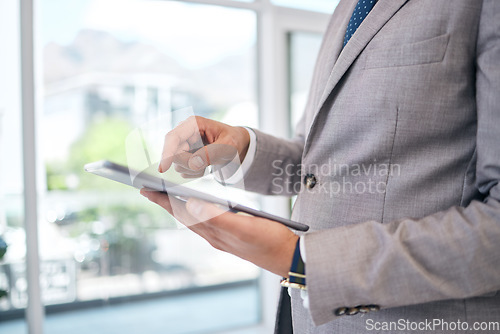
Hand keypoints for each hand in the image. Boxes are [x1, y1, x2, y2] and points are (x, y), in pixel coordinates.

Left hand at [140, 189, 297, 277]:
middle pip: (184, 216)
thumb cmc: (269, 241)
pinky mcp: (233, 234)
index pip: (183, 213)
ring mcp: (223, 236)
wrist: (289, 257)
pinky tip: (198, 207)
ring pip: (194, 219)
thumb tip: (190, 204)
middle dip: (166, 202)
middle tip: (149, 189)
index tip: (146, 189)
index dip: (164, 201)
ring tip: (167, 196)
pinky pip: (207, 221)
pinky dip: (196, 210)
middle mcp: (215, 235)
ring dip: (179, 207)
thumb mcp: (244, 227)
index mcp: (215, 232)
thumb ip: (217, 217)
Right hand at [158, 116, 250, 176]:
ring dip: (193, 169)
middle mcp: (184, 133)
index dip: (166, 152)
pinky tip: (204, 165)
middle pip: (173, 154)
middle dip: (188, 164)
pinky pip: (182, 171)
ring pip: (177, 165)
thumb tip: (193, 163)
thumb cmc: (232, 140)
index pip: (173, 138)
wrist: (235, 144)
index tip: (163, 168)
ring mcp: (182, 145)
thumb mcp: (228, 146)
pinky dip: (194, 172)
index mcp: (193, 124)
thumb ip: (211, 153)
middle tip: (206, 165)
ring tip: (208, 162)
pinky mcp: (183, 156)